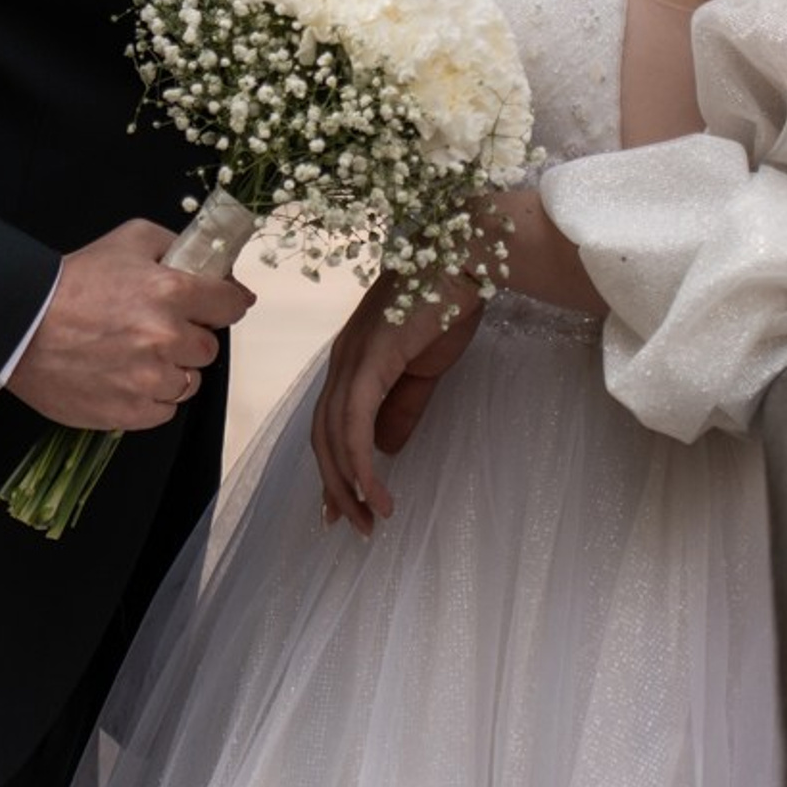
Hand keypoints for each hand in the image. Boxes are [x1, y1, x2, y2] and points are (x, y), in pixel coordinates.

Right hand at [7, 219, 254, 431]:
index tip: (217, 305)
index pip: (232, 305)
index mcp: (171, 291)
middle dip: (189, 336)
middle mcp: (167, 338)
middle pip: (209, 347)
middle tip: (154, 326)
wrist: (22, 326)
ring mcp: (150, 380)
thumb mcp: (129, 239)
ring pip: (189, 381)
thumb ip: (178, 246)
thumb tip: (219, 270)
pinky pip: (164, 409)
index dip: (224, 303)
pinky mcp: (132, 412)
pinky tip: (123, 376)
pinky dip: (150, 396)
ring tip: (134, 354)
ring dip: (171, 369)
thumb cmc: (73, 282)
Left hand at [311, 272, 484, 535]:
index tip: (343, 509)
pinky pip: (355, 421)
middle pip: (322, 435)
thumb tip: (385, 449)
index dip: (333, 468)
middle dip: (336, 487)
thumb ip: (402, 407)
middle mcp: (342, 361)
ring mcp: (352, 358)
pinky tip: (376, 490)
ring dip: (349, 484)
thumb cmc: (446, 306)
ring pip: (333, 435)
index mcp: (352, 361)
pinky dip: (360, 461)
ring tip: (373, 518)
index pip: (329, 423)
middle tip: (357, 527)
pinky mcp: (370, 359)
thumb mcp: (424, 370)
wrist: (464, 259)